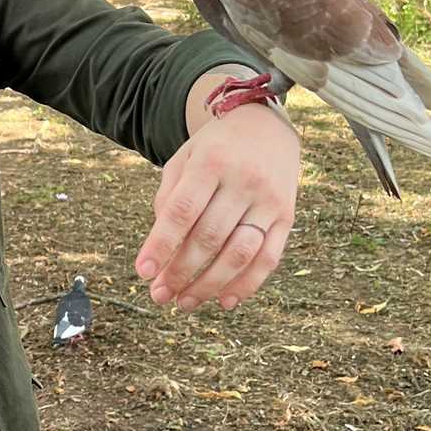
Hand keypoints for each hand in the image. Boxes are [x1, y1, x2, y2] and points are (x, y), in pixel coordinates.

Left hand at [135, 102, 298, 311]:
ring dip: (210, 285)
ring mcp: (269, 201)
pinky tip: (225, 301)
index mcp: (210, 163)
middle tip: (159, 295)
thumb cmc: (214, 149)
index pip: (182, 211)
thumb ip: (169, 197)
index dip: (161, 244)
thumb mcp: (184, 159)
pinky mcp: (287, 217)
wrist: (265, 127)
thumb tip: (161, 247)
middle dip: (181, 272)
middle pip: (209, 237)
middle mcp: (243, 182)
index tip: (143, 272)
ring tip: (185, 302)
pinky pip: (269, 258)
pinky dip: (247, 284)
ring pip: (239, 253)